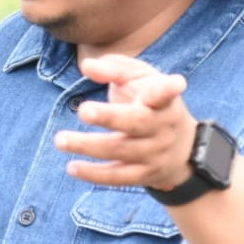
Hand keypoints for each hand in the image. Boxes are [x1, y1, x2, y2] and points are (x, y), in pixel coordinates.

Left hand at [54, 54, 195, 192]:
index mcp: (162, 100)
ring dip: (88, 146)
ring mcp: (155, 153)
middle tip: (83, 110)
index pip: (165, 93)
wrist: (183, 147)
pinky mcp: (144, 174)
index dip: (168, 89)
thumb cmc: (149, 102)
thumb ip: (114, 68)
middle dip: (109, 117)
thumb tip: (86, 66)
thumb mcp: (139, 79)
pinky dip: (94, 174)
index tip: (176, 83)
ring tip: (60, 140)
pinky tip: (72, 167)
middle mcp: (161, 126)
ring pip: (121, 151)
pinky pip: (118, 177)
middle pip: (136, 122)